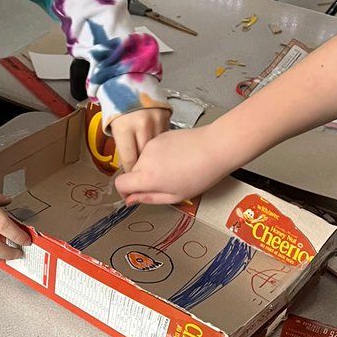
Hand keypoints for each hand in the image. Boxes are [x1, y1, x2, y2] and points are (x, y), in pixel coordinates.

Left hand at [108, 107, 169, 172]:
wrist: (127, 80)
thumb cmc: (116, 104)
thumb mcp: (112, 126)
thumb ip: (122, 145)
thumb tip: (128, 164)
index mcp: (124, 128)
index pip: (129, 159)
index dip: (130, 171)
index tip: (132, 176)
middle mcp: (141, 125)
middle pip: (145, 157)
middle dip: (143, 166)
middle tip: (142, 172)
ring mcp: (155, 121)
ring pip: (158, 149)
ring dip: (155, 156)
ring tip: (152, 160)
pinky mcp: (166, 117)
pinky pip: (165, 138)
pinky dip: (162, 144)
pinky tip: (159, 146)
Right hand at [114, 124, 230, 204]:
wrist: (216, 147)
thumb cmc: (200, 175)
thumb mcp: (175, 196)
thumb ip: (149, 198)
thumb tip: (131, 200)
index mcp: (147, 177)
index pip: (120, 184)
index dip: (125, 192)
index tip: (135, 195)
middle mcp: (144, 158)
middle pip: (132, 172)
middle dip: (142, 180)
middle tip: (165, 184)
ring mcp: (151, 145)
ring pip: (142, 161)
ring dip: (151, 168)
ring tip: (174, 170)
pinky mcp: (159, 136)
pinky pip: (151, 150)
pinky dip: (158, 157)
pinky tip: (177, 158)